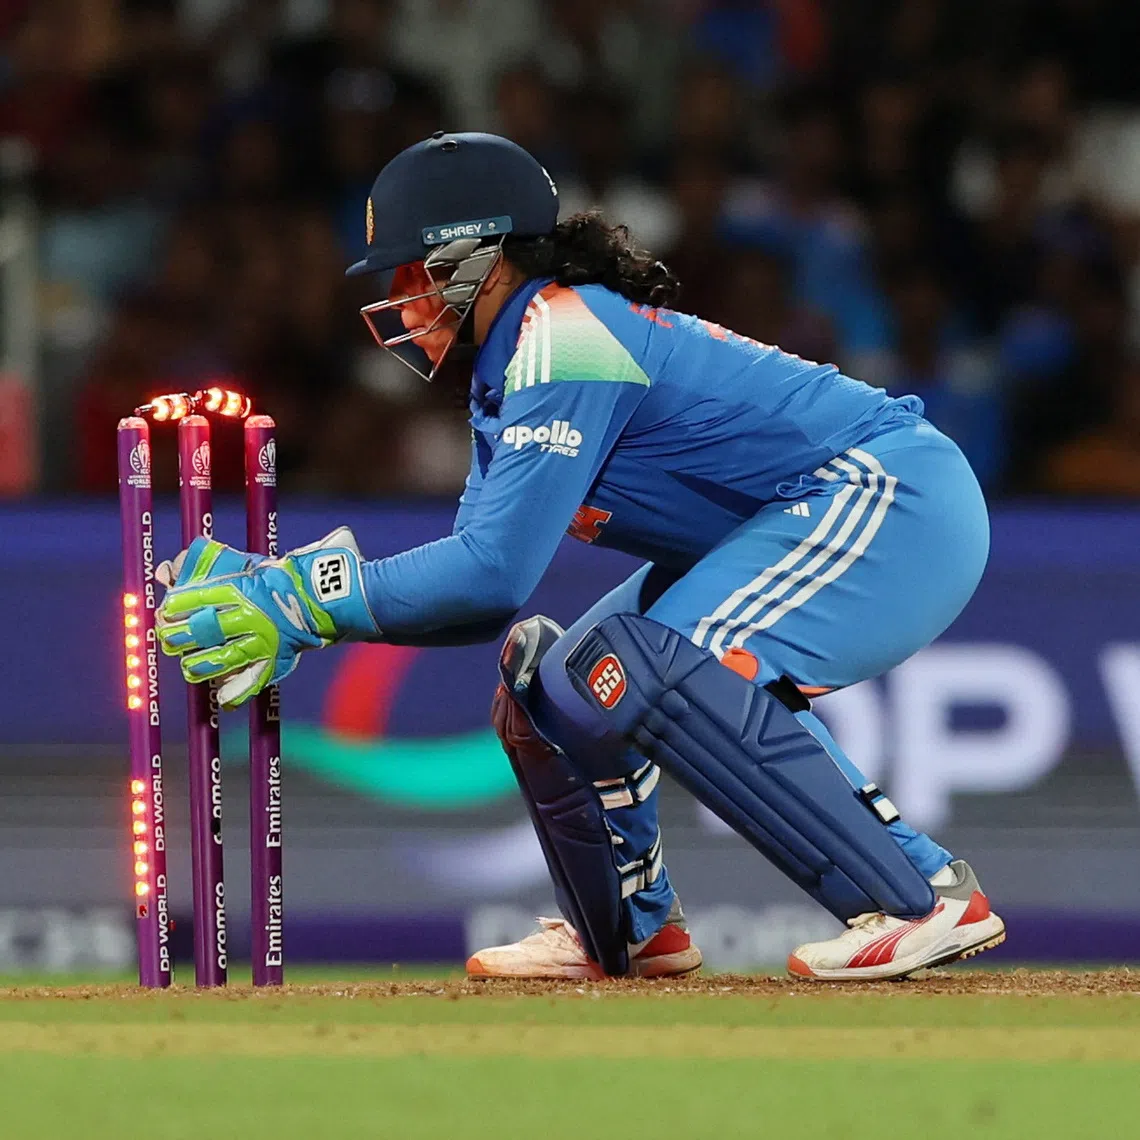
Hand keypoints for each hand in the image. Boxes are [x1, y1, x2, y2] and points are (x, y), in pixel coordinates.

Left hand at [156, 528, 378, 707]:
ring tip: (189, 664)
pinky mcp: (274, 660)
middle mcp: (248, 617)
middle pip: (199, 631)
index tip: (167, 610)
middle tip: (170, 637)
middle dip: (177, 636)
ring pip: (217, 660)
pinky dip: (234, 694)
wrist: (328, 596)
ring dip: (197, 664)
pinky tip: (222, 697)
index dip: (173, 607)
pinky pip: (249, 682)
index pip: (193, 600)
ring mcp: (261, 642)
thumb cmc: (286, 576)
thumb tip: (165, 570)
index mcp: (240, 589)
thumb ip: (208, 566)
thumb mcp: (248, 564)